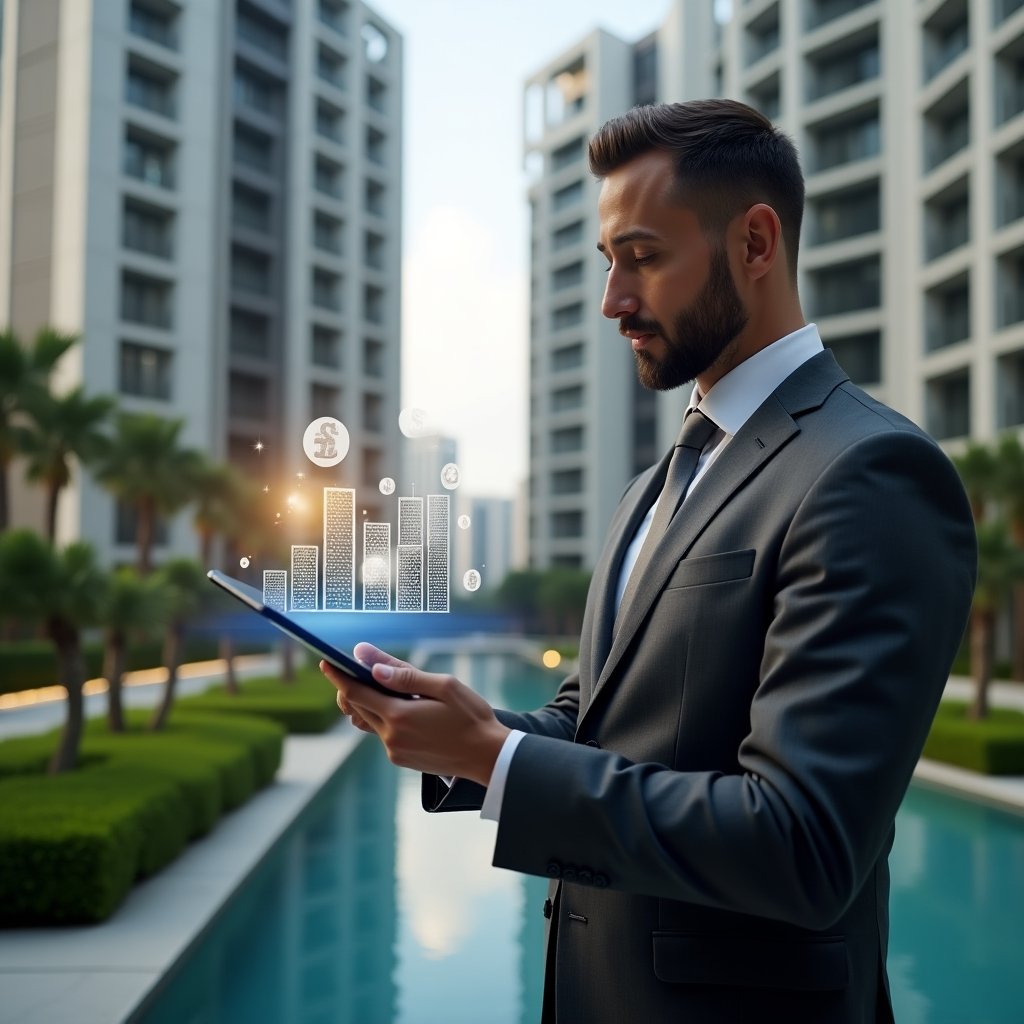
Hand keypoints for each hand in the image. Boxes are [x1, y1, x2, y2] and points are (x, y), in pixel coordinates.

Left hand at [321, 642, 510, 786]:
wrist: (487, 756)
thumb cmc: (471, 716)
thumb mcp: (443, 686)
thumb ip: (405, 676)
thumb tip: (372, 665)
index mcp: (399, 716)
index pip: (356, 692)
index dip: (338, 675)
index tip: (325, 661)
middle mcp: (391, 736)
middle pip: (357, 706)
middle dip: (353, 686)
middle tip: (356, 667)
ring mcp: (394, 750)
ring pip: (369, 720)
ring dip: (369, 702)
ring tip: (384, 685)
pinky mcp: (400, 759)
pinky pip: (382, 733)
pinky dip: (384, 716)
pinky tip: (403, 707)